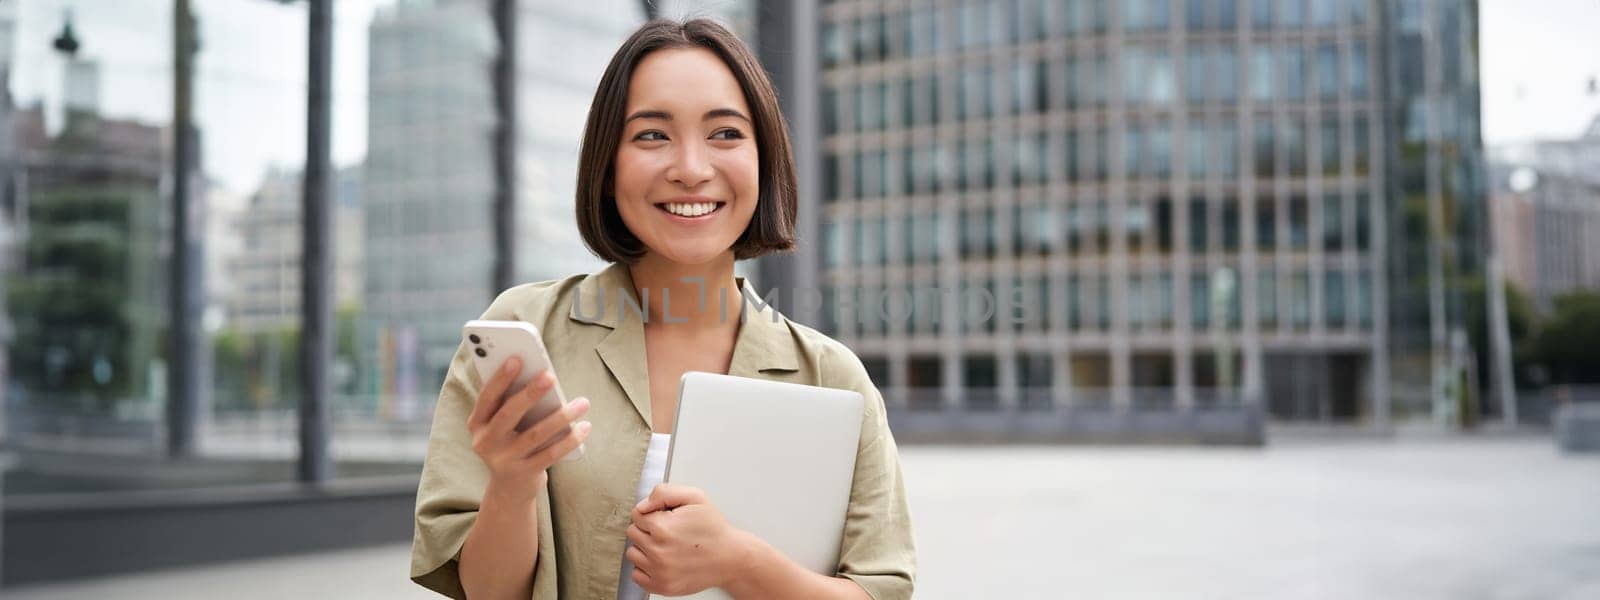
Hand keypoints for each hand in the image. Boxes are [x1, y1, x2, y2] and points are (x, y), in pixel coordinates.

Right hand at [467, 357, 591, 505]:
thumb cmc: (510, 442)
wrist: (509, 489)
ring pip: (535, 435)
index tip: (517, 359)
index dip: (500, 378)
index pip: (487, 397)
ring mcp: (504, 460)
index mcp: (476, 423)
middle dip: (530, 393)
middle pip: (509, 414)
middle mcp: (485, 442)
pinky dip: (570, 440)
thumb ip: (513, 403)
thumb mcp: (503, 425)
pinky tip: (585, 427)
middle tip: (551, 376)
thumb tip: (540, 376)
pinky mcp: (524, 474)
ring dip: (561, 416)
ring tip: (583, 402)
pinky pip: (550, 454)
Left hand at [625, 483, 754, 596]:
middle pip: (632, 533)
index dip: (652, 513)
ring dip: (644, 548)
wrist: (730, 558)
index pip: (637, 515)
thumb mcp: (695, 497)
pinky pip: (637, 575)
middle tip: (668, 531)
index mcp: (662, 528)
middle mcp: (657, 551)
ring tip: (666, 546)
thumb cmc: (714, 529)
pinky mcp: (662, 587)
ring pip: (633, 554)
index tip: (666, 518)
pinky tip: (662, 561)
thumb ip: (664, 493)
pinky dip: (645, 568)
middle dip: (647, 529)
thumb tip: (642, 506)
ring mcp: (659, 572)